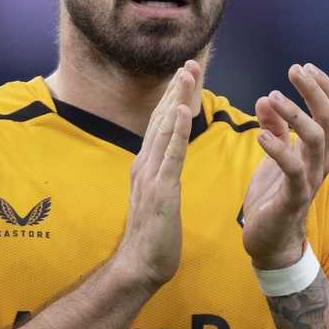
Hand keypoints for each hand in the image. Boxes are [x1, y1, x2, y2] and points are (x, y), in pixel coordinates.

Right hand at [113, 61, 201, 292]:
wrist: (139, 267)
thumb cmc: (152, 238)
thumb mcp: (157, 198)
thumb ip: (160, 176)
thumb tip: (166, 162)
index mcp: (146, 166)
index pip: (161, 125)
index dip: (173, 98)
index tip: (185, 75)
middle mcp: (145, 164)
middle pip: (161, 118)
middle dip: (176, 89)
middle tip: (189, 62)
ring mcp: (150, 176)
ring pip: (164, 129)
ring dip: (176, 99)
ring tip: (187, 74)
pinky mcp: (160, 190)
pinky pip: (170, 155)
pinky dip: (174, 130)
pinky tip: (181, 110)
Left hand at [241, 63, 328, 269]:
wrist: (270, 242)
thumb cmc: (272, 197)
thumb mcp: (272, 156)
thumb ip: (274, 129)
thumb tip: (265, 99)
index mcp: (317, 150)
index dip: (322, 87)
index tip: (304, 67)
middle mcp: (320, 162)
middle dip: (314, 90)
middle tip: (294, 69)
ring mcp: (310, 179)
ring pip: (316, 138)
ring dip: (295, 114)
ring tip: (272, 97)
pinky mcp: (293, 197)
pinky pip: (293, 169)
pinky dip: (278, 148)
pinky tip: (259, 135)